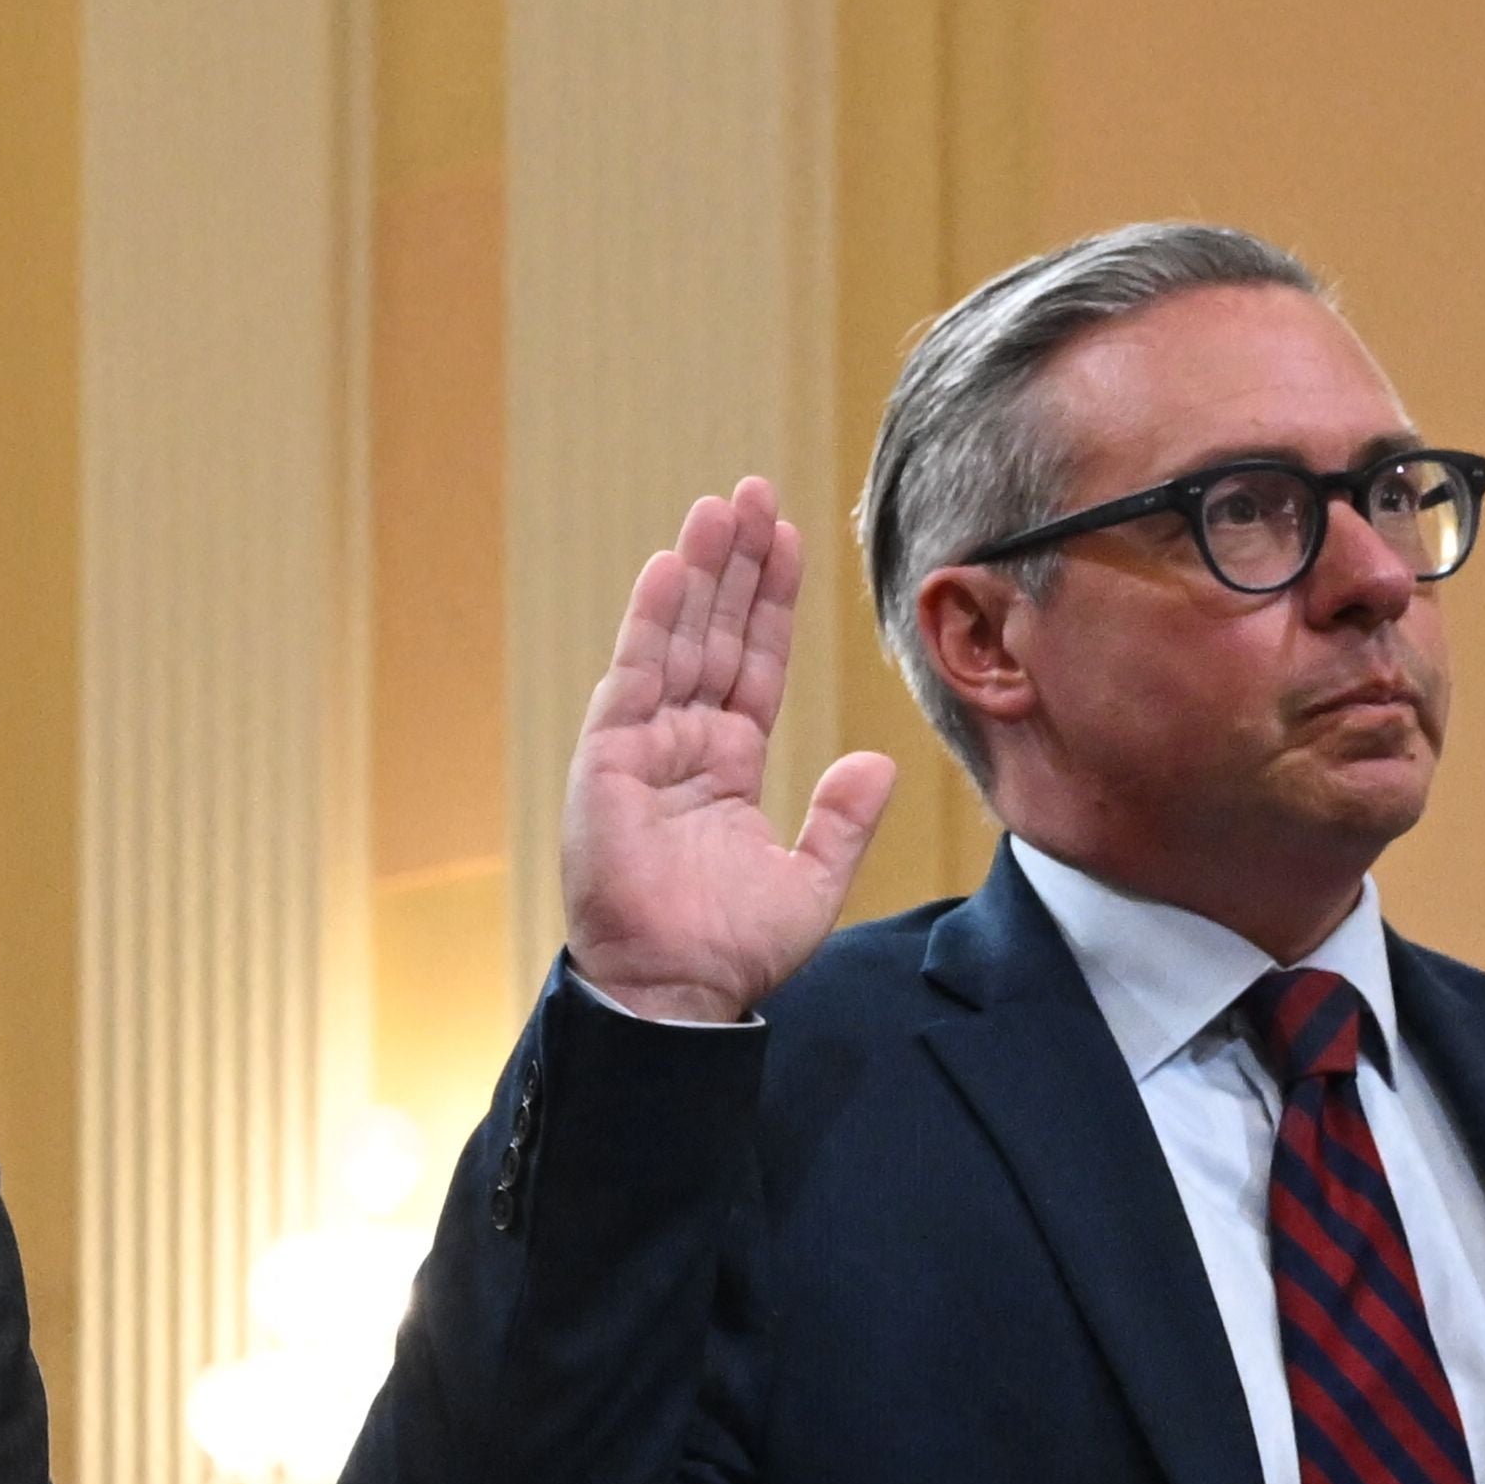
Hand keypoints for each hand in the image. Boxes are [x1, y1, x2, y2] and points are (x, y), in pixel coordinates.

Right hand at [555, 479, 896, 1025]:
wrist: (678, 992)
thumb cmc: (732, 951)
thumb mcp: (811, 880)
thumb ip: (843, 819)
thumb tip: (876, 762)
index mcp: (727, 766)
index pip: (753, 663)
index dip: (769, 601)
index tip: (787, 537)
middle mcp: (682, 746)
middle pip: (713, 635)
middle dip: (734, 564)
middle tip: (751, 491)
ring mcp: (642, 750)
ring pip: (675, 642)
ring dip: (697, 573)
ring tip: (718, 507)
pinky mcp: (608, 764)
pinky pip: (633, 680)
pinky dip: (651, 623)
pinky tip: (673, 567)